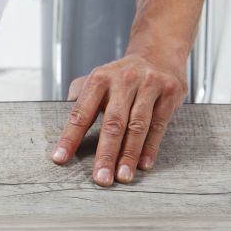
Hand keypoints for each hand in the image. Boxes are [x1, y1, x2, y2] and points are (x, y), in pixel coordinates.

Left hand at [51, 54, 186, 185]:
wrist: (158, 53)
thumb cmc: (121, 76)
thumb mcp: (97, 79)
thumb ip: (79, 100)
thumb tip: (64, 130)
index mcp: (99, 79)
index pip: (81, 112)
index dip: (69, 137)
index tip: (60, 158)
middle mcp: (124, 80)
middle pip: (113, 122)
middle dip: (105, 153)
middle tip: (100, 178)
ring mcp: (149, 85)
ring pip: (138, 126)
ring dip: (129, 154)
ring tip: (122, 176)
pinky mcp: (169, 92)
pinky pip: (159, 125)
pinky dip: (150, 147)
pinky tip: (143, 164)